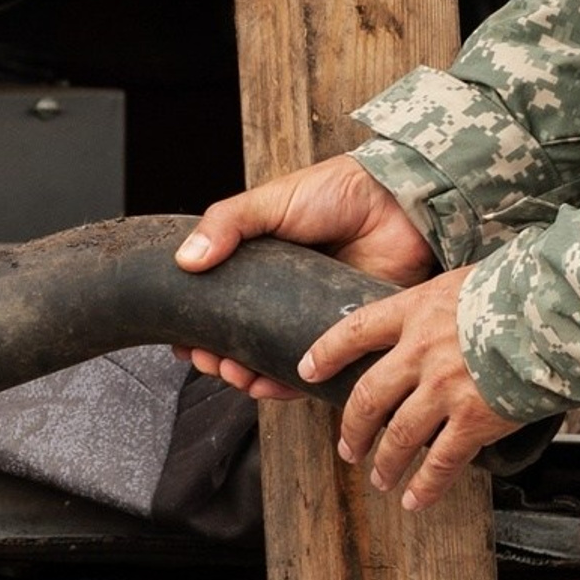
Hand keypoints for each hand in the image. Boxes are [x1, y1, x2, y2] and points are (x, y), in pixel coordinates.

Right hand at [173, 154, 435, 400]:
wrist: (395, 202)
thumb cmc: (335, 192)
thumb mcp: (270, 201)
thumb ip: (227, 224)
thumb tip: (184, 261)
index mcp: (262, 267)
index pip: (220, 305)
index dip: (198, 328)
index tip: (184, 343)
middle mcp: (284, 298)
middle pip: (243, 342)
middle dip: (220, 360)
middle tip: (210, 362)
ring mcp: (312, 319)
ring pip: (273, 363)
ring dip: (248, 378)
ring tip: (236, 376)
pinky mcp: (344, 337)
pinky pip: (313, 372)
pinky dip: (287, 386)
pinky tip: (267, 386)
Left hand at [304, 266, 522, 511]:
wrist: (555, 313)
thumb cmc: (521, 288)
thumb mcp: (466, 281)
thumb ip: (443, 304)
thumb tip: (443, 313)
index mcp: (416, 311)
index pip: (355, 331)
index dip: (327, 353)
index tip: (307, 371)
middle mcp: (420, 353)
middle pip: (369, 397)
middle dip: (353, 428)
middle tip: (348, 447)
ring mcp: (444, 389)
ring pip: (399, 436)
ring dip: (385, 463)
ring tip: (380, 478)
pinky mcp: (473, 420)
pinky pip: (441, 462)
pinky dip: (425, 485)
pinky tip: (415, 499)